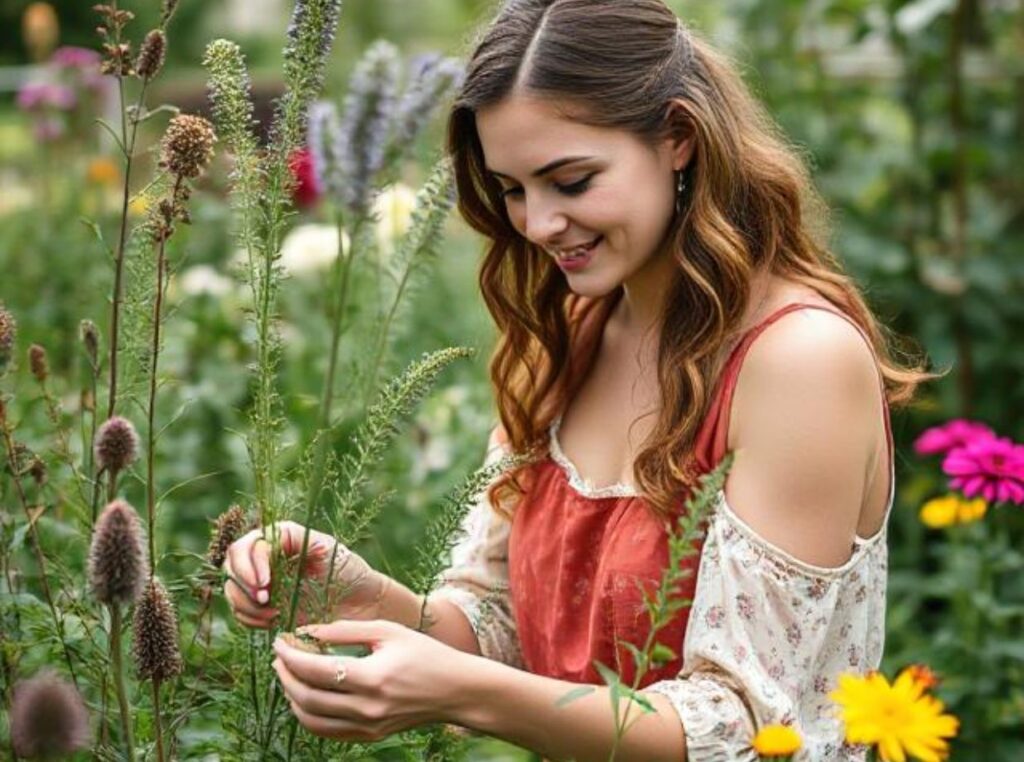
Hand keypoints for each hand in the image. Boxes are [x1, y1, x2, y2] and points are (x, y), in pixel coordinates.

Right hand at [223, 521, 382, 628]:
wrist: (362, 606)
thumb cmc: (350, 572)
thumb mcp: (326, 549)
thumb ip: (295, 540)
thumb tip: (265, 542)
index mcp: (280, 538)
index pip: (247, 545)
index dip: (250, 565)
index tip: (265, 584)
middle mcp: (266, 558)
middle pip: (231, 565)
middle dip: (244, 585)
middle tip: (266, 601)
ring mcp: (263, 583)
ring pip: (232, 590)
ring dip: (246, 605)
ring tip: (274, 614)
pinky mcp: (264, 608)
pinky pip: (241, 613)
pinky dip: (250, 619)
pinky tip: (273, 621)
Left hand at [272, 619, 467, 741]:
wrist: (456, 690)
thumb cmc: (425, 654)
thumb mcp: (388, 631)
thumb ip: (345, 631)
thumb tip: (307, 631)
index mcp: (372, 678)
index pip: (315, 670)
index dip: (290, 655)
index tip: (279, 640)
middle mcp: (367, 708)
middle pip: (307, 697)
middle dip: (285, 675)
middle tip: (280, 656)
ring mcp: (368, 727)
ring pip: (311, 720)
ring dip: (292, 697)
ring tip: (289, 675)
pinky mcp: (370, 736)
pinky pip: (327, 731)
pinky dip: (309, 715)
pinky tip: (307, 696)